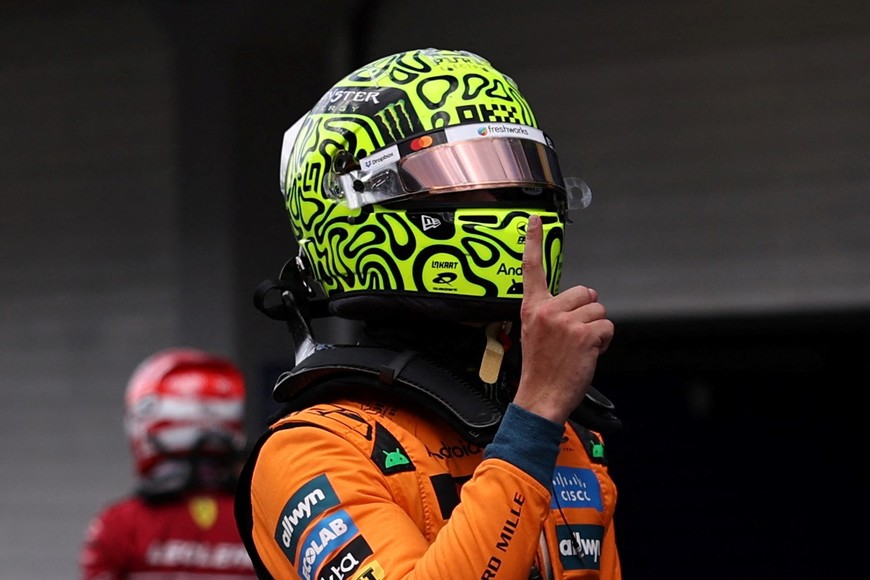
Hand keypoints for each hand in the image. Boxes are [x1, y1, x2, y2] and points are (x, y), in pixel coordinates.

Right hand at [512, 214, 613, 424]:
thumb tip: (581, 302)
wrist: (541, 396)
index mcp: (532, 308)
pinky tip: (589, 353)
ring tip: (579, 348)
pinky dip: (604, 341)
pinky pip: (607, 326)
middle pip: (586, 292)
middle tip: (574, 335)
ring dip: (596, 329)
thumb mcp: (535, 333)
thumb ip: (551, 313)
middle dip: (588, 312)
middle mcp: (547, 310)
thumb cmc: (541, 368)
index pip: (532, 269)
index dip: (532, 242)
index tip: (534, 221)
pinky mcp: (584, 334)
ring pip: (599, 310)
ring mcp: (565, 322)